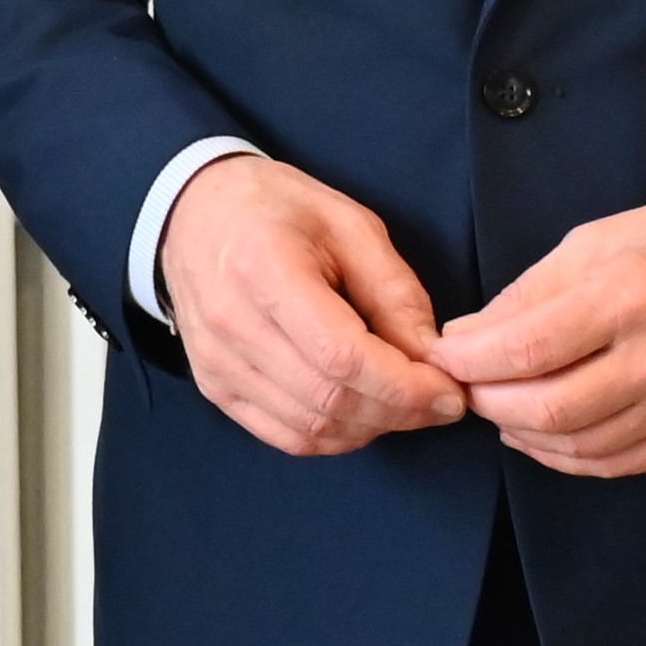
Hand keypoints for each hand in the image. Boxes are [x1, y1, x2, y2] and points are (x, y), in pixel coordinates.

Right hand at [159, 153, 472, 457]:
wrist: (194, 210)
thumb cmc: (274, 209)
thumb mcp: (349, 224)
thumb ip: (394, 292)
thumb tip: (432, 358)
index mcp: (264, 268)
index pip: (342, 357)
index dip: (405, 387)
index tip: (450, 391)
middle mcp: (230, 323)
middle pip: (328, 400)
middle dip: (400, 412)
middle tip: (439, 401)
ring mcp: (216, 360)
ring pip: (310, 428)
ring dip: (371, 427)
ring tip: (402, 403)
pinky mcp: (213, 384)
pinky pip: (284, 436)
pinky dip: (333, 437)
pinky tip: (359, 413)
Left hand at [429, 191, 645, 479]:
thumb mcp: (596, 241)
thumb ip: (528, 294)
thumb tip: (466, 335)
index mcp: (630, 295)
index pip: (527, 349)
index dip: (469, 360)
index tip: (440, 353)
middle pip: (548, 410)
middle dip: (488, 402)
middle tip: (463, 384)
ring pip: (580, 447)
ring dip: (521, 434)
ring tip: (497, 407)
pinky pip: (620, 463)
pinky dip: (568, 457)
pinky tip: (541, 434)